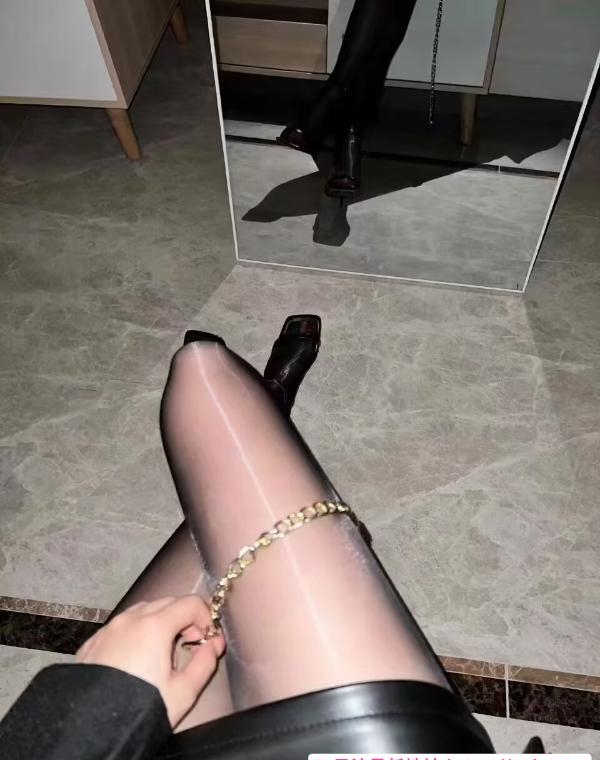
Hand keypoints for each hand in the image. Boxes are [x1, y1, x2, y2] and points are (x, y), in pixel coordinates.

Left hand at [76, 596, 224, 726]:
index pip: (191, 603)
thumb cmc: (140, 711)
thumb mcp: (183, 692)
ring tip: (162, 653)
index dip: (205, 618)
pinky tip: (136, 658)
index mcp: (155, 626)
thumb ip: (205, 662)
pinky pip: (121, 626)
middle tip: (190, 644)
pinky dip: (136, 632)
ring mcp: (109, 629)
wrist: (93, 731)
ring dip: (160, 622)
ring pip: (143, 611)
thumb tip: (215, 644)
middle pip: (168, 602)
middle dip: (184, 618)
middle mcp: (130, 620)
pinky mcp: (93, 642)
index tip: (206, 639)